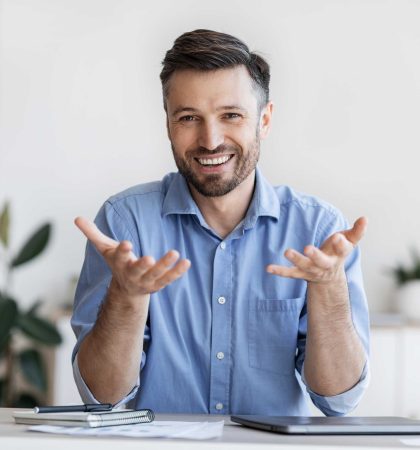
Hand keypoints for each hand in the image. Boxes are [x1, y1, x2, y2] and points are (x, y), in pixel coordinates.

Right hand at [74, 217, 190, 296]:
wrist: (127, 290)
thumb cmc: (117, 263)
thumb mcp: (105, 249)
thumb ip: (93, 234)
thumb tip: (76, 218)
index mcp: (119, 264)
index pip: (119, 257)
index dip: (122, 251)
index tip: (126, 243)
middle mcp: (132, 274)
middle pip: (138, 270)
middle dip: (142, 265)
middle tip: (149, 258)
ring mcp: (146, 281)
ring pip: (156, 275)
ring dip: (166, 265)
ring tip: (176, 253)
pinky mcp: (158, 284)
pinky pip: (169, 279)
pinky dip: (178, 272)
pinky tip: (186, 262)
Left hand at [266, 216, 367, 283]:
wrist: (329, 277)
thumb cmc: (337, 253)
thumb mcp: (349, 241)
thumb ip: (357, 231)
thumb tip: (365, 218)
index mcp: (338, 256)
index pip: (342, 250)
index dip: (341, 244)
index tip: (339, 237)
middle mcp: (325, 265)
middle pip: (321, 261)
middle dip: (315, 255)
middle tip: (308, 248)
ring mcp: (312, 270)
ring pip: (304, 266)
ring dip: (295, 259)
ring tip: (287, 251)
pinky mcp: (300, 273)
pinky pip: (289, 273)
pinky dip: (279, 271)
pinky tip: (268, 268)